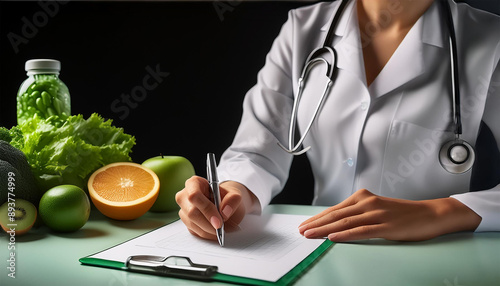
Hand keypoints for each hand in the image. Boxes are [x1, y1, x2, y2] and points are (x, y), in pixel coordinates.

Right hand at [176, 176, 257, 240]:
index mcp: (194, 183)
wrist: (226, 205)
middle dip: (208, 223)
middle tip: (221, 227)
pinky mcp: (186, 222)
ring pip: (192, 224)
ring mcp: (184, 210)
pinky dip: (207, 234)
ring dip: (209, 230)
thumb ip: (233, 200)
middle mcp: (185, 196)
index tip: (219, 221)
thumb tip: (224, 211)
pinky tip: (216, 231)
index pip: (194, 195)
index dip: (206, 209)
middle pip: (191, 212)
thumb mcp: (235, 195)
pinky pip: (194, 231)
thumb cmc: (228, 197)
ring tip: (222, 229)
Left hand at [298, 189, 480, 241]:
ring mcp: (376, 214)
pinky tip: (333, 238)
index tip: (304, 225)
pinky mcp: (386, 226)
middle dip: (315, 224)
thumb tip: (337, 224)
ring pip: (344, 222)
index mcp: (363, 197)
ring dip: (324, 230)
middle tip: (301, 231)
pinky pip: (361, 231)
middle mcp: (367, 203)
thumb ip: (358, 213)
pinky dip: (345, 235)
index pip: (334, 209)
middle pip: (335, 215)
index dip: (317, 218)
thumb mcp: (376, 209)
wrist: (430, 214)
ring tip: (310, 235)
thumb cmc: (402, 214)